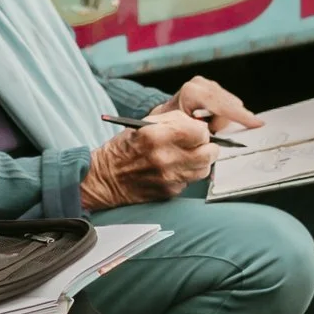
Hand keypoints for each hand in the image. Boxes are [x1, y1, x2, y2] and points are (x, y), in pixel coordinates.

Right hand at [81, 110, 213, 208]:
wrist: (105, 178)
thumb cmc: (124, 149)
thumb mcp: (144, 124)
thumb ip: (174, 121)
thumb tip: (198, 124)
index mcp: (156, 136)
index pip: (200, 132)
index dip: (200, 130)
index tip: (195, 131)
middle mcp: (164, 158)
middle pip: (208, 153)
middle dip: (206, 146)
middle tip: (198, 145)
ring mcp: (168, 178)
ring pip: (203, 169)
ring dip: (199, 162)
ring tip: (186, 157)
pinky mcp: (169, 192)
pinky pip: (190, 181)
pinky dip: (186, 174)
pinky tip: (173, 169)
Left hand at [155, 75, 261, 135]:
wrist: (164, 113)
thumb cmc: (171, 124)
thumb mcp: (183, 130)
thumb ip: (200, 132)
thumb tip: (214, 135)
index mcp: (191, 93)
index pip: (222, 105)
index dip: (241, 116)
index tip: (256, 123)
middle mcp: (200, 84)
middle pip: (230, 104)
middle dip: (225, 121)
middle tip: (210, 130)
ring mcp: (206, 82)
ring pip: (232, 103)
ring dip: (224, 117)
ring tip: (208, 123)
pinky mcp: (211, 85)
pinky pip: (228, 101)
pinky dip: (225, 112)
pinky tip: (212, 117)